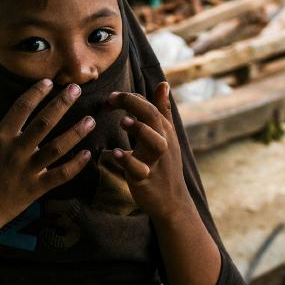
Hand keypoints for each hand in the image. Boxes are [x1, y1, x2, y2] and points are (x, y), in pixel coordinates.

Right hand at [0, 79, 94, 244]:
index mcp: (0, 140)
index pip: (21, 109)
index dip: (35, 93)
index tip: (48, 82)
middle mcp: (17, 152)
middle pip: (44, 123)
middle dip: (62, 104)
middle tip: (76, 89)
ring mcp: (29, 171)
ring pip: (58, 148)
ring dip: (76, 133)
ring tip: (91, 119)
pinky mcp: (37, 188)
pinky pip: (61, 175)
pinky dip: (76, 165)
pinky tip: (87, 154)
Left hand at [106, 82, 192, 221]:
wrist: (173, 201)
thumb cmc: (166, 165)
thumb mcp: (167, 136)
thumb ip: (162, 110)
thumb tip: (163, 83)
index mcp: (164, 131)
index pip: (150, 107)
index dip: (131, 98)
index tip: (111, 96)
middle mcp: (163, 143)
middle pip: (154, 118)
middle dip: (135, 105)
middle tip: (113, 98)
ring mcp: (156, 162)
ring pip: (155, 143)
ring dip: (140, 130)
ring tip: (123, 122)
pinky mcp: (146, 180)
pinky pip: (139, 170)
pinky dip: (127, 161)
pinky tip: (114, 153)